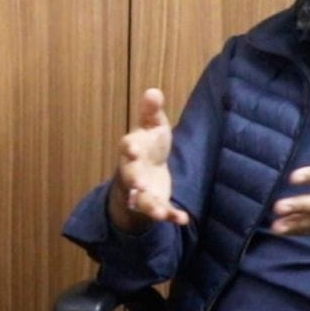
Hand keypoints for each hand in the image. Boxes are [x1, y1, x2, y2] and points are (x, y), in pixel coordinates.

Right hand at [108, 88, 189, 232]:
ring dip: (151, 207)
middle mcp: (133, 172)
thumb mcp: (152, 125)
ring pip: (143, 201)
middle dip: (134, 180)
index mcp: (133, 149)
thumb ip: (151, 111)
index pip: (128, 147)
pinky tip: (181, 219)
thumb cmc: (148, 145)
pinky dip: (170, 216)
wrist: (144, 173)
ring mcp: (143, 191)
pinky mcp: (155, 204)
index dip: (129, 148)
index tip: (131, 149)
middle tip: (138, 184)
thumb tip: (153, 91)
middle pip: (130, 177)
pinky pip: (161, 211)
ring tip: (159, 213)